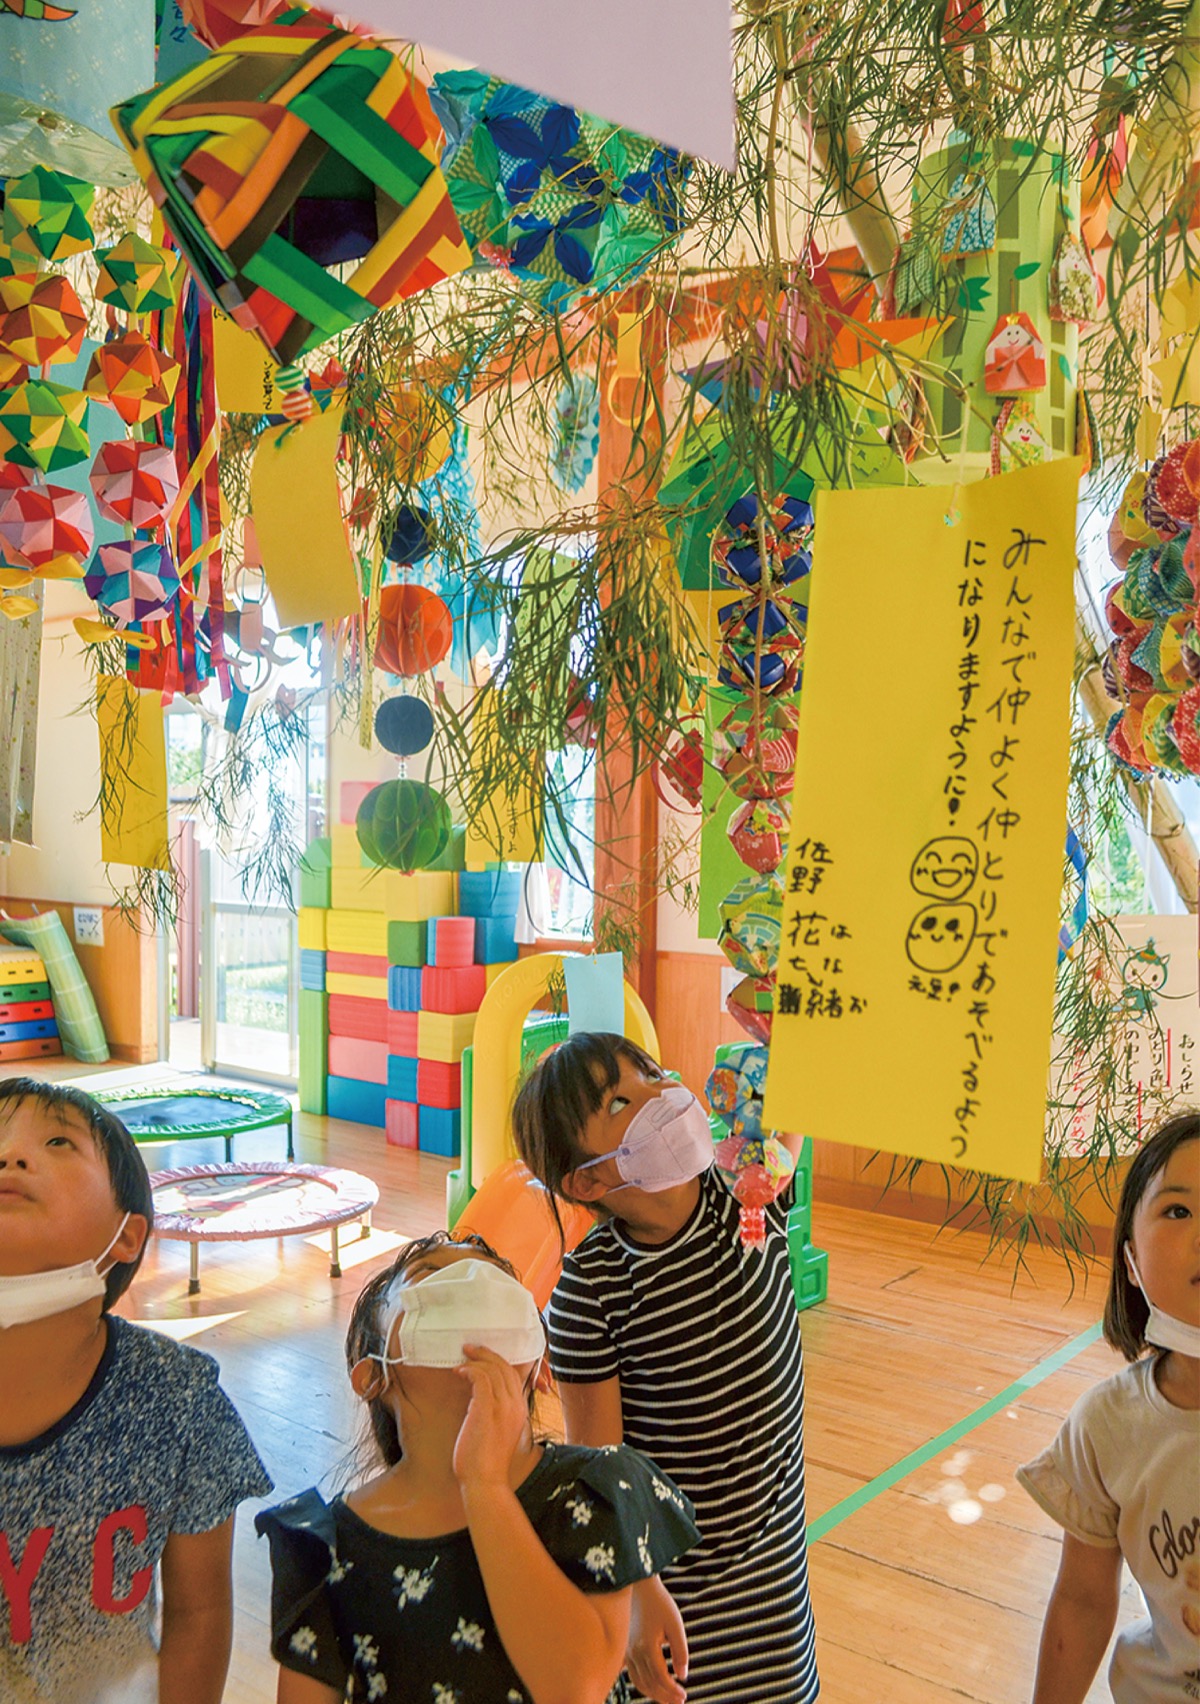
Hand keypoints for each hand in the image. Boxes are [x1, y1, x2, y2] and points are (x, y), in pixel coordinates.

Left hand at [452, 1346, 529, 1488]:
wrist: (486, 1482)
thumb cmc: (486, 1462)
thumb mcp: (497, 1433)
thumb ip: (495, 1415)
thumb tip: (478, 1400)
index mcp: (519, 1410)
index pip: (513, 1375)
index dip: (498, 1362)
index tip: (482, 1357)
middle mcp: (515, 1405)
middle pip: (505, 1367)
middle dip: (487, 1354)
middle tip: (470, 1348)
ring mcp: (502, 1407)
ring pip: (493, 1369)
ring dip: (476, 1359)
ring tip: (462, 1359)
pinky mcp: (486, 1409)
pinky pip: (481, 1378)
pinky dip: (470, 1370)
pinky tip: (459, 1372)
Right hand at [625, 1574, 687, 1703]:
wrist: (638, 1585)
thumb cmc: (659, 1602)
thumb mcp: (675, 1624)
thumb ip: (680, 1651)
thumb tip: (683, 1676)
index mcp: (647, 1647)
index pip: (661, 1678)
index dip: (672, 1690)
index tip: (684, 1695)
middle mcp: (634, 1652)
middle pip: (649, 1684)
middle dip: (664, 1696)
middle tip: (679, 1701)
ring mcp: (627, 1651)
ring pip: (638, 1682)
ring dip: (653, 1694)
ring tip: (668, 1698)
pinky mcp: (625, 1647)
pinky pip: (631, 1673)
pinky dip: (642, 1684)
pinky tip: (651, 1686)